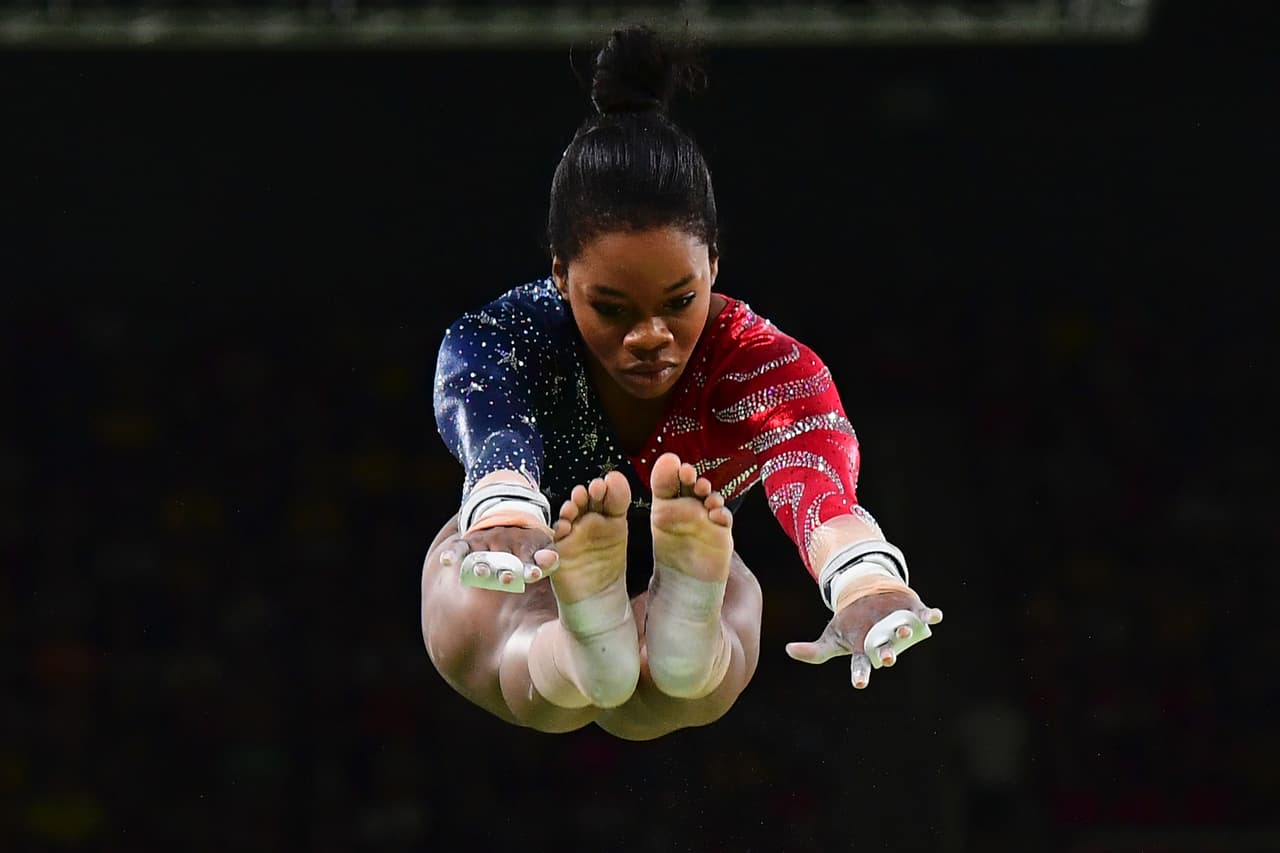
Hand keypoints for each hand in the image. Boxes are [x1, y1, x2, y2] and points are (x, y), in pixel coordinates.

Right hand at [438, 524, 559, 586]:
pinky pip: (458, 547)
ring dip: (482, 565)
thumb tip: (549, 559)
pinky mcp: (466, 543)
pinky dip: (452, 553)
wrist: (505, 517)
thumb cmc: (528, 544)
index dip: (530, 566)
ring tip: (482, 573)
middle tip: (507, 579)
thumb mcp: (542, 547)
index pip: (527, 555)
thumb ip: (547, 558)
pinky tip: (446, 561)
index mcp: (523, 542)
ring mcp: (483, 541)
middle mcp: (502, 541)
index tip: (534, 574)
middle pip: (503, 558)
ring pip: (481, 555)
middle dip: (505, 569)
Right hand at [785, 585, 942, 688]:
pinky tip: (935, 616)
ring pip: (903, 630)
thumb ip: (813, 651)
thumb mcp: (832, 636)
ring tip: (905, 628)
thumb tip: (788, 650)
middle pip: (885, 648)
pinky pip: (923, 616)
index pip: (861, 664)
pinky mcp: (912, 611)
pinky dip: (930, 616)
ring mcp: (899, 625)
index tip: (858, 684)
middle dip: (887, 653)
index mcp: (864, 648)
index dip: (860, 674)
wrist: (869, 597)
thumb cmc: (851, 622)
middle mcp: (884, 640)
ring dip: (904, 630)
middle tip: (888, 658)